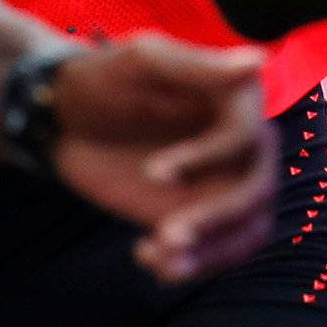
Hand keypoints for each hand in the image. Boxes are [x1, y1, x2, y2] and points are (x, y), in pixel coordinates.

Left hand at [48, 34, 276, 284]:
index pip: (247, 136)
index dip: (207, 159)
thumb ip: (198, 66)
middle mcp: (243, 139)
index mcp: (237, 95)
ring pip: (250, 227)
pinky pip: (222, 249)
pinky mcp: (202, 213)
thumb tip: (259, 62)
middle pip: (258, 188)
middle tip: (165, 235)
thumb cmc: (106, 78)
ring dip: (212, 251)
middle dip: (217, 218)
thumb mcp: (143, 63)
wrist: (67, 119)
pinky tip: (147, 255)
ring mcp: (224, 179)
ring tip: (159, 255)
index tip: (152, 173)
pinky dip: (195, 264)